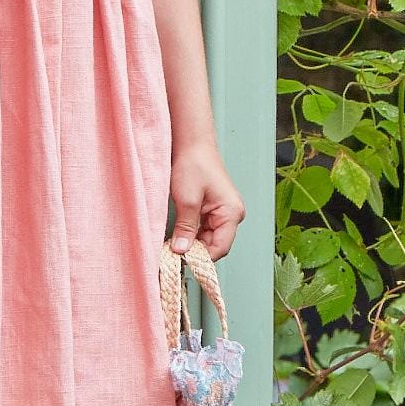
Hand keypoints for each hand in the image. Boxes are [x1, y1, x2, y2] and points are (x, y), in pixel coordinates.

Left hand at [169, 143, 243, 260]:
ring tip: (173, 244)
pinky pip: (204, 230)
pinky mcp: (213, 210)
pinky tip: (179, 234)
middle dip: (195, 251)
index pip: (220, 248)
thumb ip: (186, 228)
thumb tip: (181, 251)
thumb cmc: (193, 165)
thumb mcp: (187, 199)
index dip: (201, 258)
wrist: (192, 144)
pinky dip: (191, 234)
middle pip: (215, 245)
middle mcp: (232, 215)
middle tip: (173, 253)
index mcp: (232, 212)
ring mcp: (223, 213)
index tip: (181, 261)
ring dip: (192, 243)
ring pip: (208, 239)